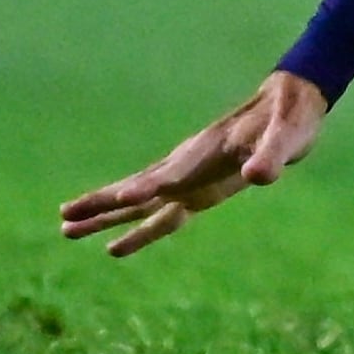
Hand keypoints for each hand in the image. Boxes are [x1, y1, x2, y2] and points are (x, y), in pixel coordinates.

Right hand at [60, 71, 329, 256]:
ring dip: (106, 218)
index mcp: (205, 152)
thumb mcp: (288, 135)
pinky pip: (162, 216)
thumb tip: (257, 176)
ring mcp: (190, 179)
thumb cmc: (289, 118)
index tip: (125, 197)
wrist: (290, 106)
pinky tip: (115, 247)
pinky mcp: (201, 191)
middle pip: (138, 189)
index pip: (172, 174)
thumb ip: (272, 155)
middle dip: (103, 204)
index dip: (150, 186)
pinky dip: (139, 231)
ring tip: (66, 232)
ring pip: (139, 204)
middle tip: (64, 219)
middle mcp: (189, 166)